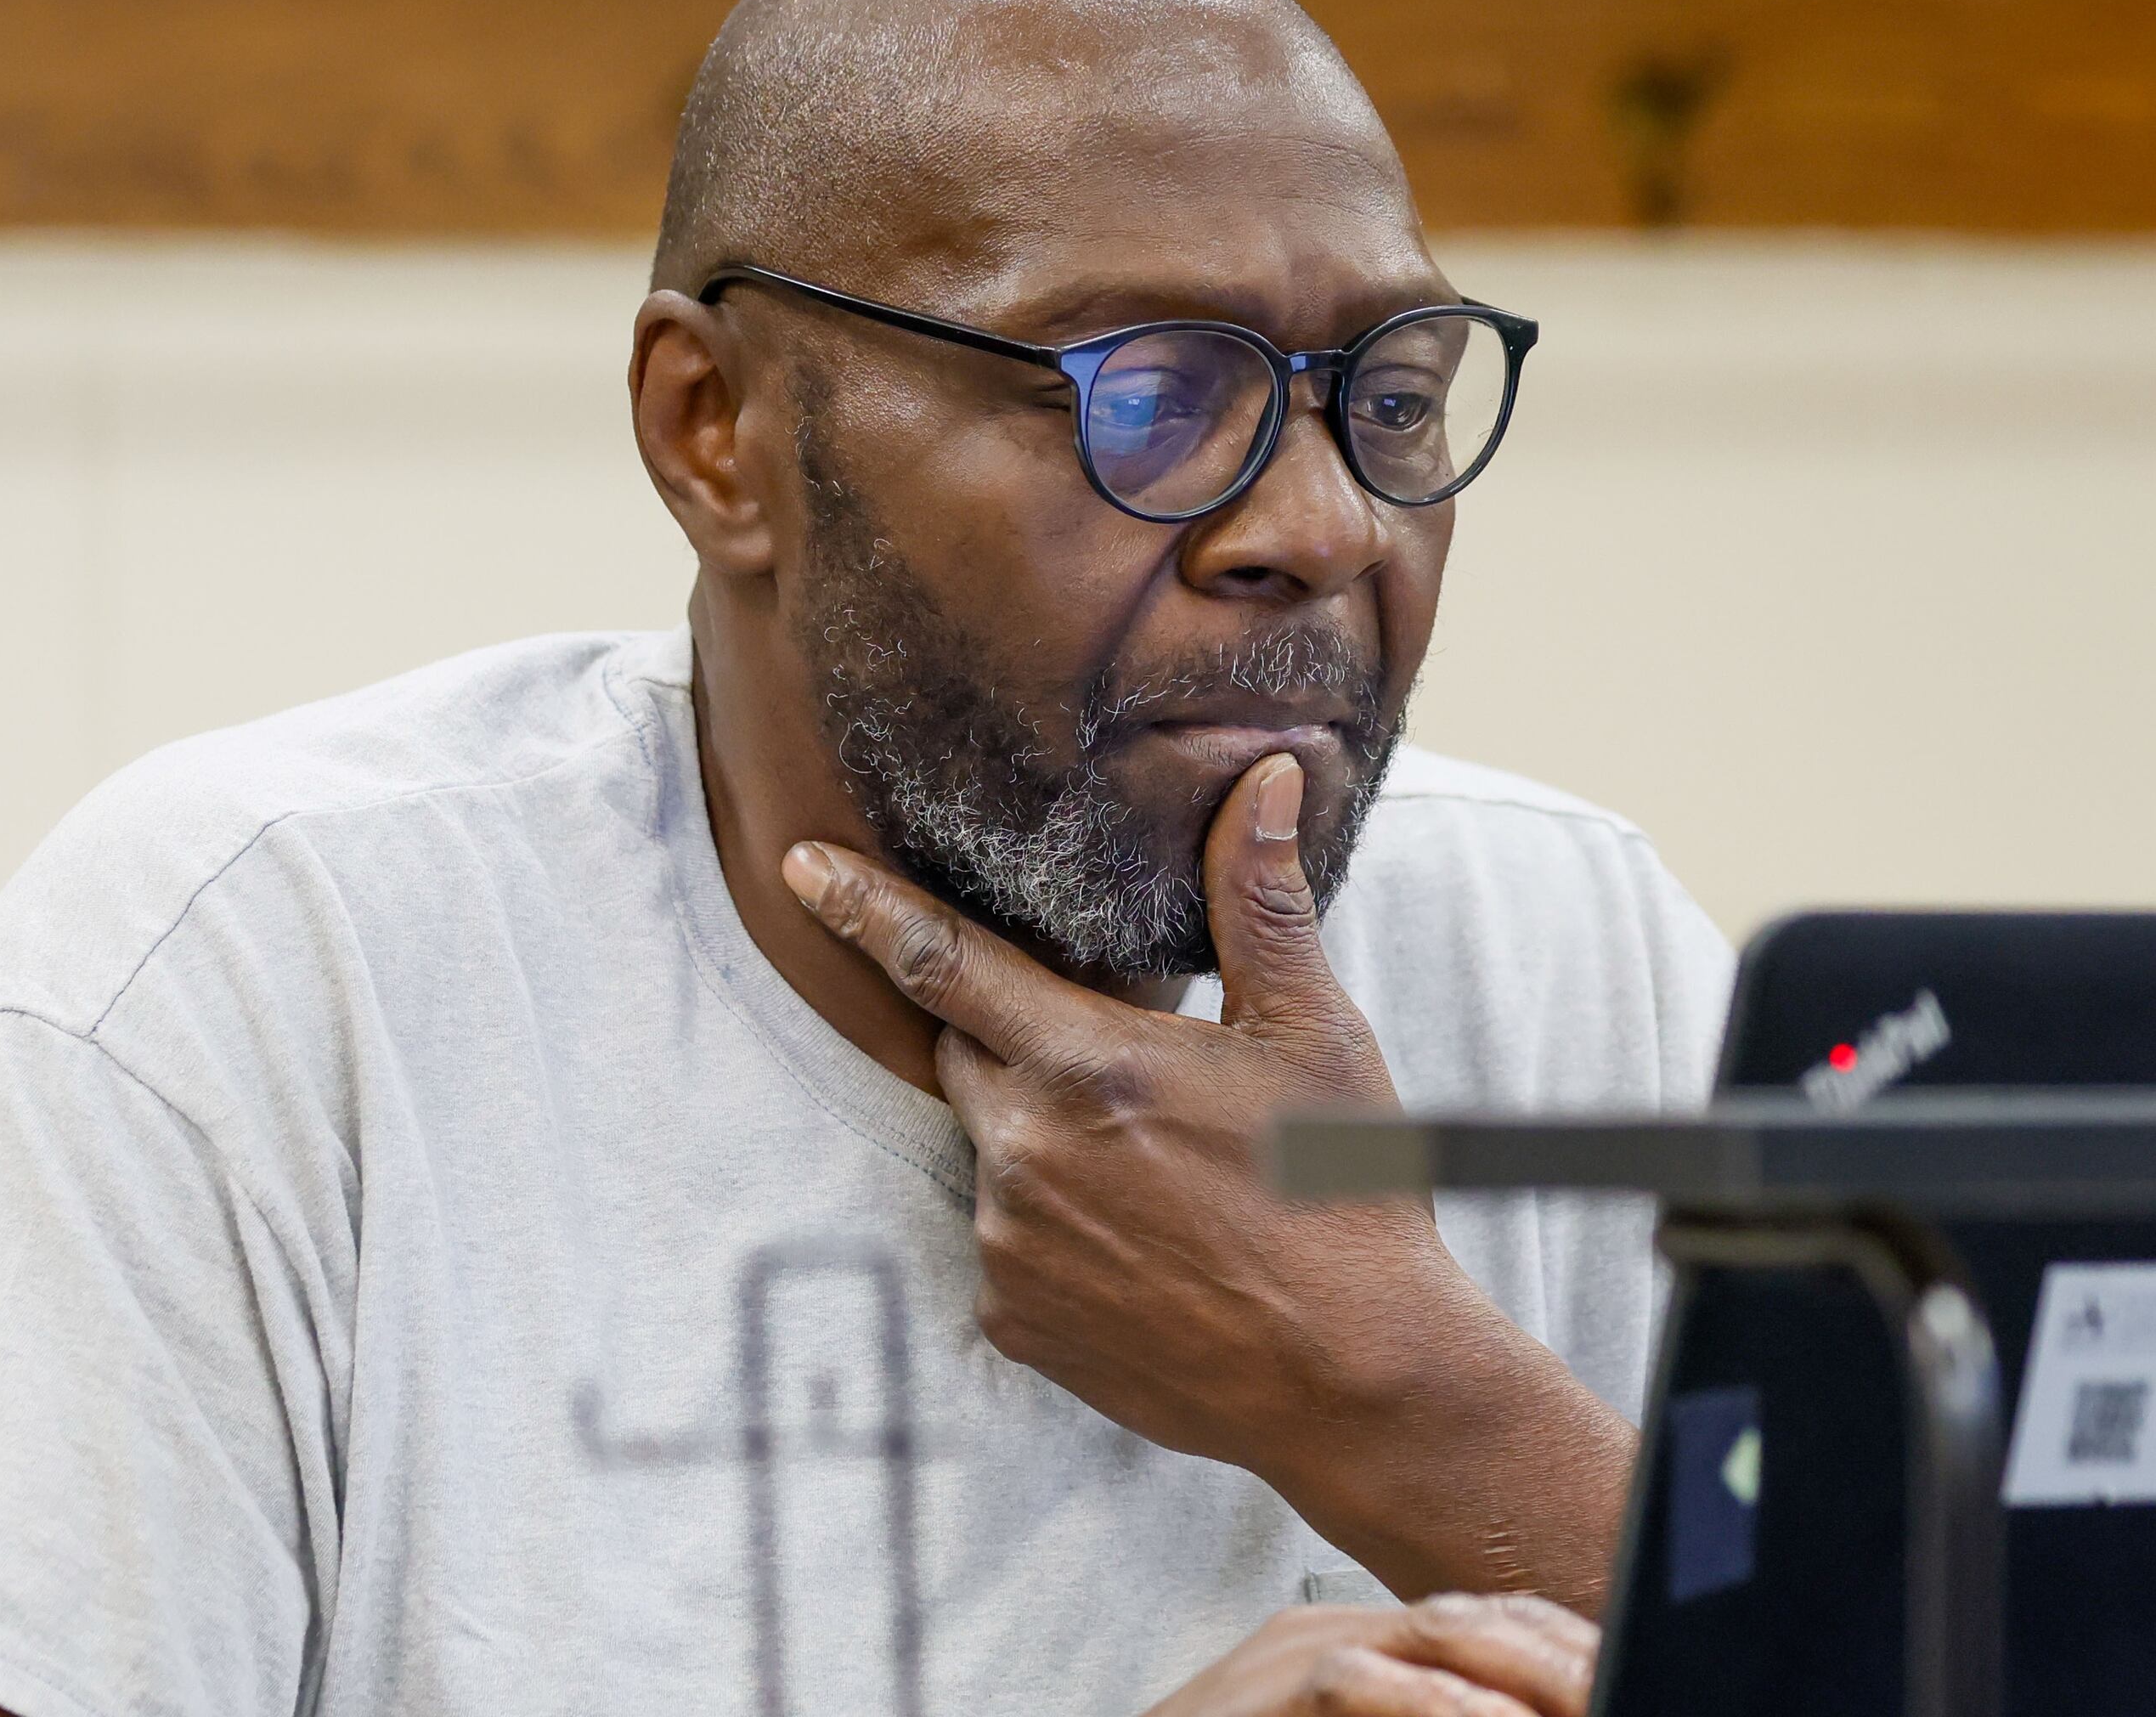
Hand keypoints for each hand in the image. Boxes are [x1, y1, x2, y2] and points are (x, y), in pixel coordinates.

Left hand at [782, 754, 1634, 1606]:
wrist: (1355, 1381)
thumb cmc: (1344, 1193)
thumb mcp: (1312, 1033)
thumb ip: (1260, 899)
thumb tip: (1264, 775)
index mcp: (1088, 1067)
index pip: (941, 963)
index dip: (863, 907)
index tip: (799, 864)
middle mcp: (1024, 1155)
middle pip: (968, 1056)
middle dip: (1014, 1040)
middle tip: (1118, 1069)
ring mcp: (1007, 1248)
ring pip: (993, 1154)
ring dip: (1046, 1142)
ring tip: (1164, 1181)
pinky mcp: (1010, 1322)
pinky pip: (1005, 1245)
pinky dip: (1054, 1230)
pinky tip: (1146, 1249)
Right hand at [1145, 1593, 1599, 1716]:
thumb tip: (1521, 1714)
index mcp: (1359, 1641)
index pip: (1483, 1619)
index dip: (1562, 1643)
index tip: (1626, 1669)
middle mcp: (1328, 1629)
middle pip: (1474, 1616)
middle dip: (1564, 1652)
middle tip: (1630, 1681)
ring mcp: (1291, 1654)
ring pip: (1432, 1634)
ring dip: (1526, 1673)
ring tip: (1592, 1700)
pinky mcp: (1265, 1691)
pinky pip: (1356, 1685)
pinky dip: (1440, 1710)